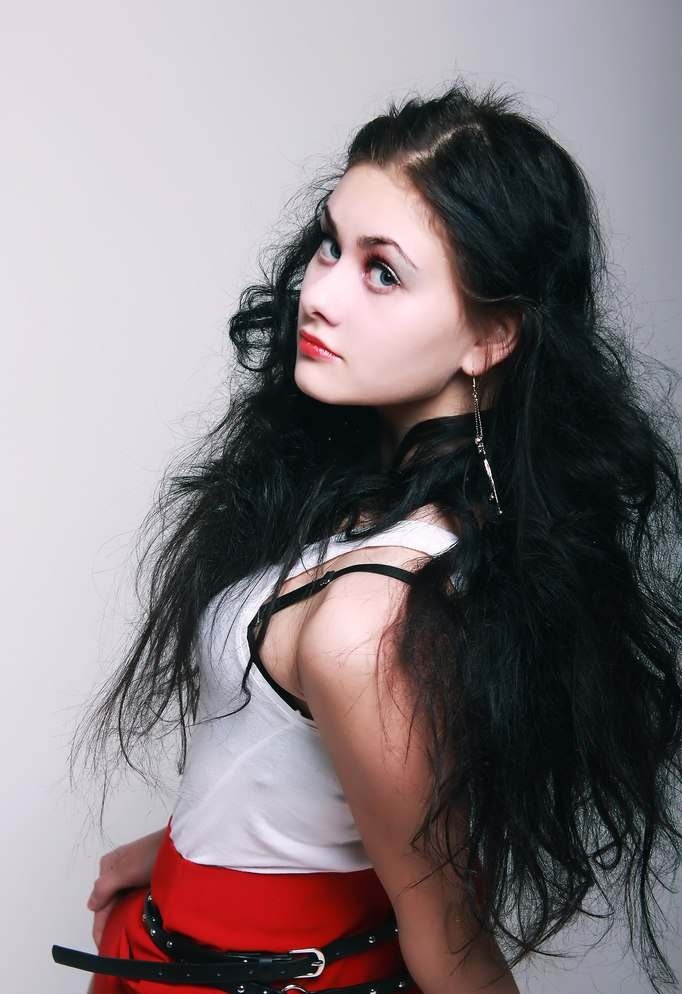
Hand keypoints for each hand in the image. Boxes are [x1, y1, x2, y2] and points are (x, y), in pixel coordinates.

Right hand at [87, 827, 165, 948]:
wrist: (182, 842)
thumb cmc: (151, 855)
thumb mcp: (125, 871)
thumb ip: (105, 888)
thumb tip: (91, 907)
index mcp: (107, 866)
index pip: (99, 902)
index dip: (100, 926)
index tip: (104, 948)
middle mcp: (117, 869)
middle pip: (110, 902)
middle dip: (110, 924)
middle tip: (115, 948)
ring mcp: (132, 872)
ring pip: (121, 900)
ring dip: (122, 918)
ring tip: (126, 941)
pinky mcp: (146, 875)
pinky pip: (133, 896)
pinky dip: (133, 909)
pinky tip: (138, 922)